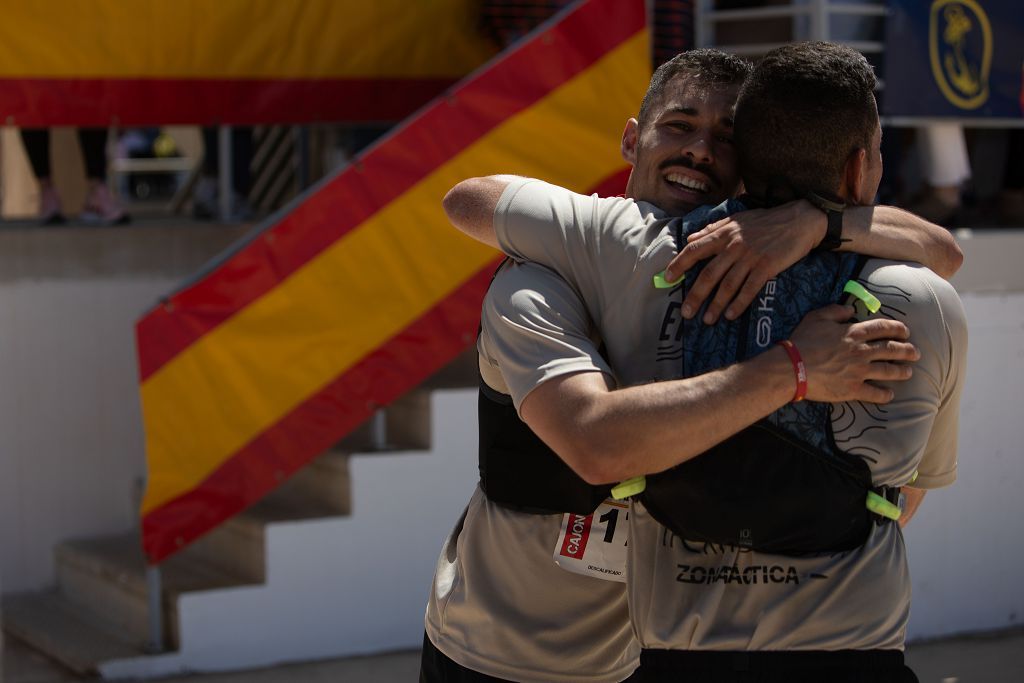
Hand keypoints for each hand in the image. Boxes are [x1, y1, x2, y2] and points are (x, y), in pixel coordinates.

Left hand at [664, 200, 824, 324]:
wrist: (800, 219)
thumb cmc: (766, 220)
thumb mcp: (737, 219)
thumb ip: (712, 229)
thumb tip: (690, 239)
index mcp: (724, 233)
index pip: (695, 250)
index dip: (679, 265)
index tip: (667, 279)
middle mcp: (734, 245)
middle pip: (708, 274)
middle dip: (695, 296)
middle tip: (685, 312)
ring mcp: (751, 257)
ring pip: (727, 285)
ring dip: (715, 305)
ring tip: (707, 320)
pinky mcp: (767, 266)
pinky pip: (749, 289)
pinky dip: (739, 304)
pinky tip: (730, 315)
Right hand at [790, 305, 918, 403]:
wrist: (791, 368)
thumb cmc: (802, 341)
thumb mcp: (816, 317)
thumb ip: (836, 311)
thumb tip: (851, 311)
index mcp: (854, 333)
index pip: (883, 328)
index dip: (898, 329)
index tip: (905, 332)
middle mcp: (861, 352)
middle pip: (892, 350)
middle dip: (907, 351)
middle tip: (916, 353)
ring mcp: (859, 372)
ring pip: (888, 371)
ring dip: (901, 371)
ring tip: (908, 372)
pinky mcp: (852, 390)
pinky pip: (875, 393)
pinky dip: (885, 394)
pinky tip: (890, 394)